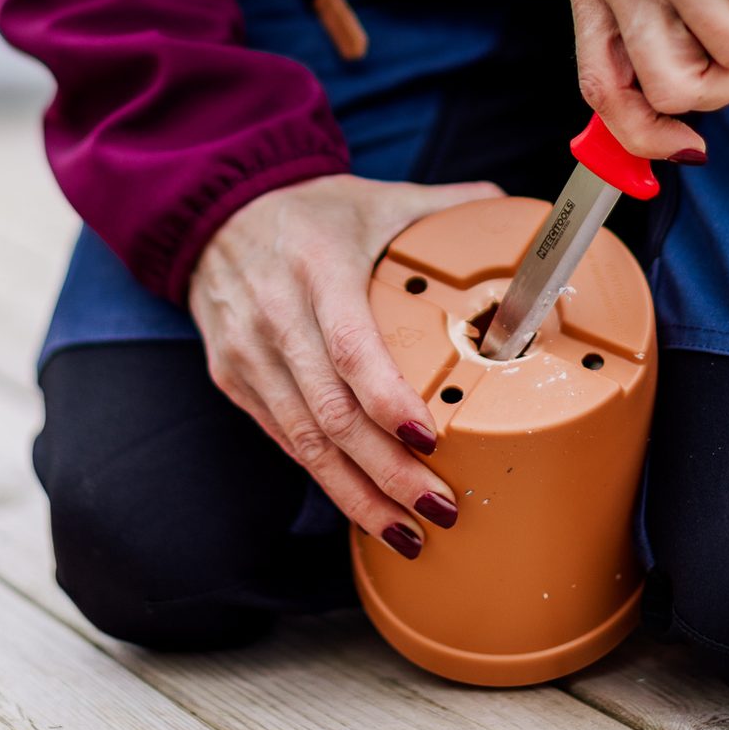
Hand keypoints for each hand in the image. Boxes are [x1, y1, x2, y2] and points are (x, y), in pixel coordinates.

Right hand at [189, 172, 502, 556]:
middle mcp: (275, 316)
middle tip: (440, 508)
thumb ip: (446, 206)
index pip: (350, 345)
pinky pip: (285, 440)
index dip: (388, 400)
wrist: (214, 213)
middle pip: (330, 412)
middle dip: (387, 471)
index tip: (430, 440)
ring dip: (357, 494)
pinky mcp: (234, 380)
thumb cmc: (312, 212)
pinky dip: (326, 479)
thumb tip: (514, 211)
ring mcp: (248, 354)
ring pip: (304, 441)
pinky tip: (365, 509)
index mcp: (317, 267)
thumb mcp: (378, 197)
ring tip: (408, 532)